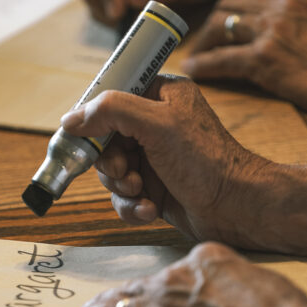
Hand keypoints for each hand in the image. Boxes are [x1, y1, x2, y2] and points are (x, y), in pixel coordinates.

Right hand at [61, 75, 265, 243]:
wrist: (236, 207)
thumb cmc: (207, 160)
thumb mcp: (158, 124)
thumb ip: (112, 112)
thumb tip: (70, 118)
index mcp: (159, 96)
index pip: (110, 98)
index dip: (93, 119)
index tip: (85, 138)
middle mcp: (155, 124)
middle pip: (104, 139)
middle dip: (111, 161)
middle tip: (126, 171)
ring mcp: (154, 157)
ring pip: (111, 171)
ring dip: (121, 186)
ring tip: (142, 191)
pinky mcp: (154, 188)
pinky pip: (124, 196)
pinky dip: (131, 206)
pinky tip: (150, 210)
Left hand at [65, 241, 306, 306]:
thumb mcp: (259, 278)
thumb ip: (235, 282)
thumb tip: (232, 293)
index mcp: (199, 261)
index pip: (168, 274)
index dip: (153, 287)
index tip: (146, 292)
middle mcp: (170, 284)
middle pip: (131, 289)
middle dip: (107, 298)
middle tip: (89, 304)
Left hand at [181, 0, 306, 119]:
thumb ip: (300, 24)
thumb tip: (274, 37)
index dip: (233, 14)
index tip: (222, 29)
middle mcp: (285, 5)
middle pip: (230, 4)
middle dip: (211, 23)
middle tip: (201, 43)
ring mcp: (273, 28)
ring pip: (220, 25)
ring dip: (203, 43)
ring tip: (196, 58)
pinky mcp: (265, 57)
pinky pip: (221, 59)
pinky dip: (204, 65)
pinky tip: (193, 73)